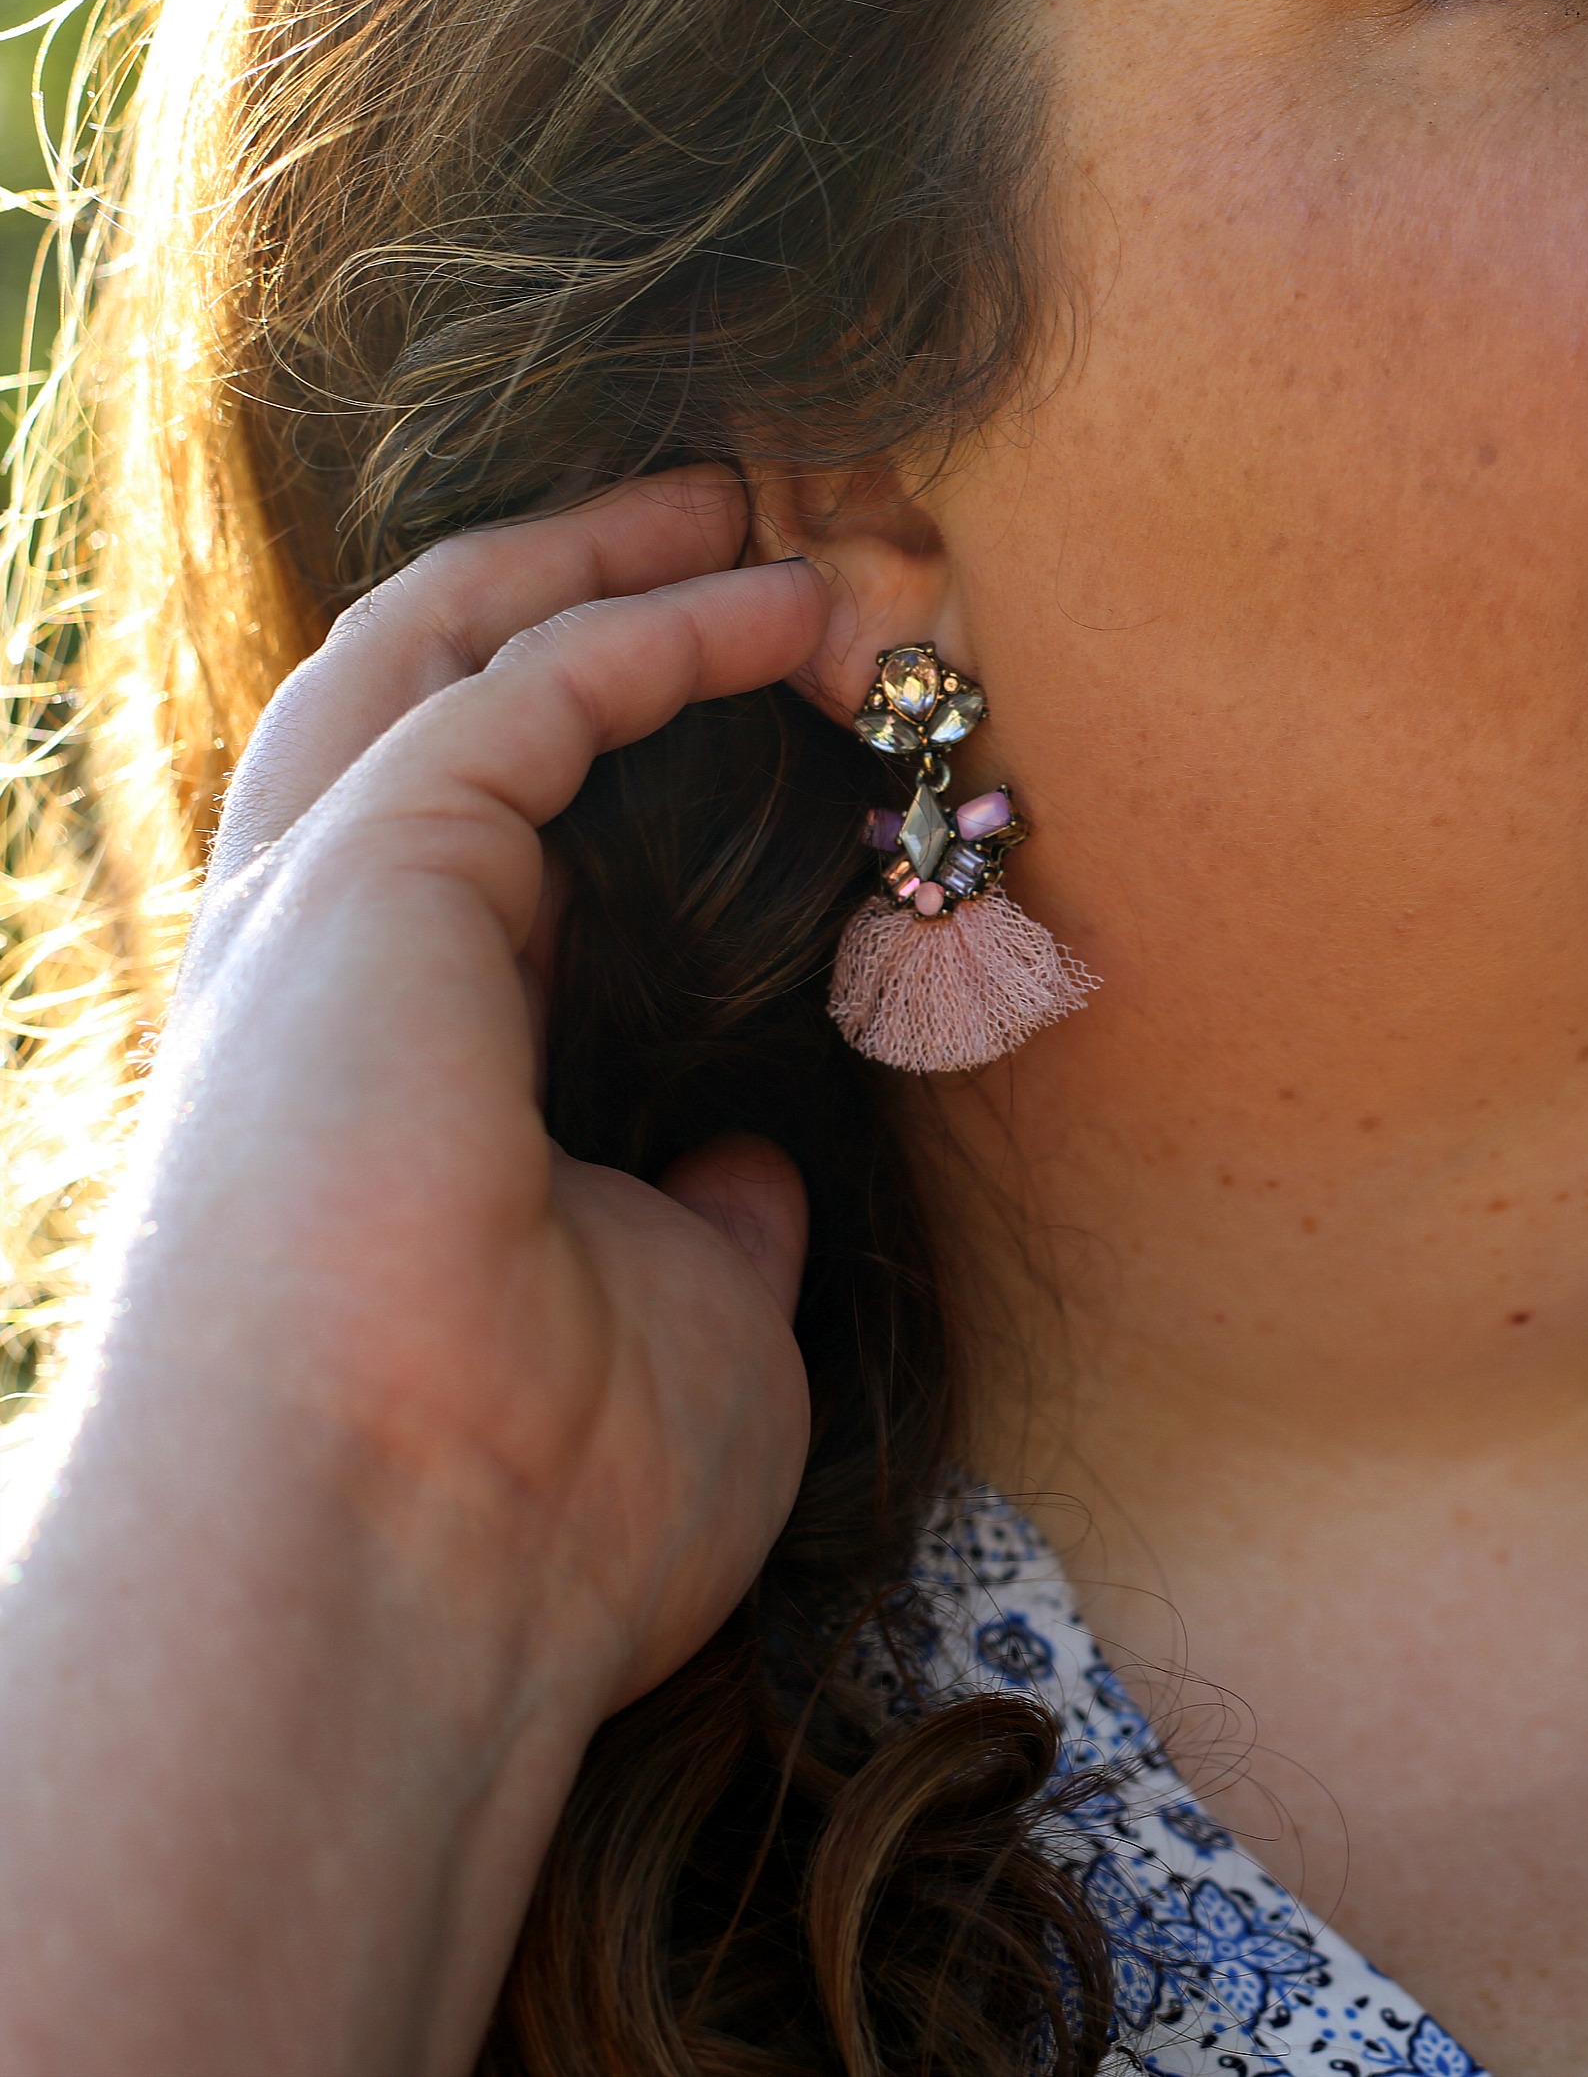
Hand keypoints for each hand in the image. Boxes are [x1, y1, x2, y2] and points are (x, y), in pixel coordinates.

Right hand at [0, 470, 829, 2073]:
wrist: (400, 1575)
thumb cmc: (545, 1508)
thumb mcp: (686, 1330)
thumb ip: (709, 1229)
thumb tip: (751, 1177)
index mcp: (388, 1077)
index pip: (481, 849)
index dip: (610, 745)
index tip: (760, 686)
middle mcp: (325, 976)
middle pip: (425, 703)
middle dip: (572, 591)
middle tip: (732, 515)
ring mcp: (321, 922)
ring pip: (435, 655)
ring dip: (596, 562)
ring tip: (743, 500)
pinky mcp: (361, 885)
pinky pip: (521, 692)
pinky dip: (650, 621)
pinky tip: (777, 594)